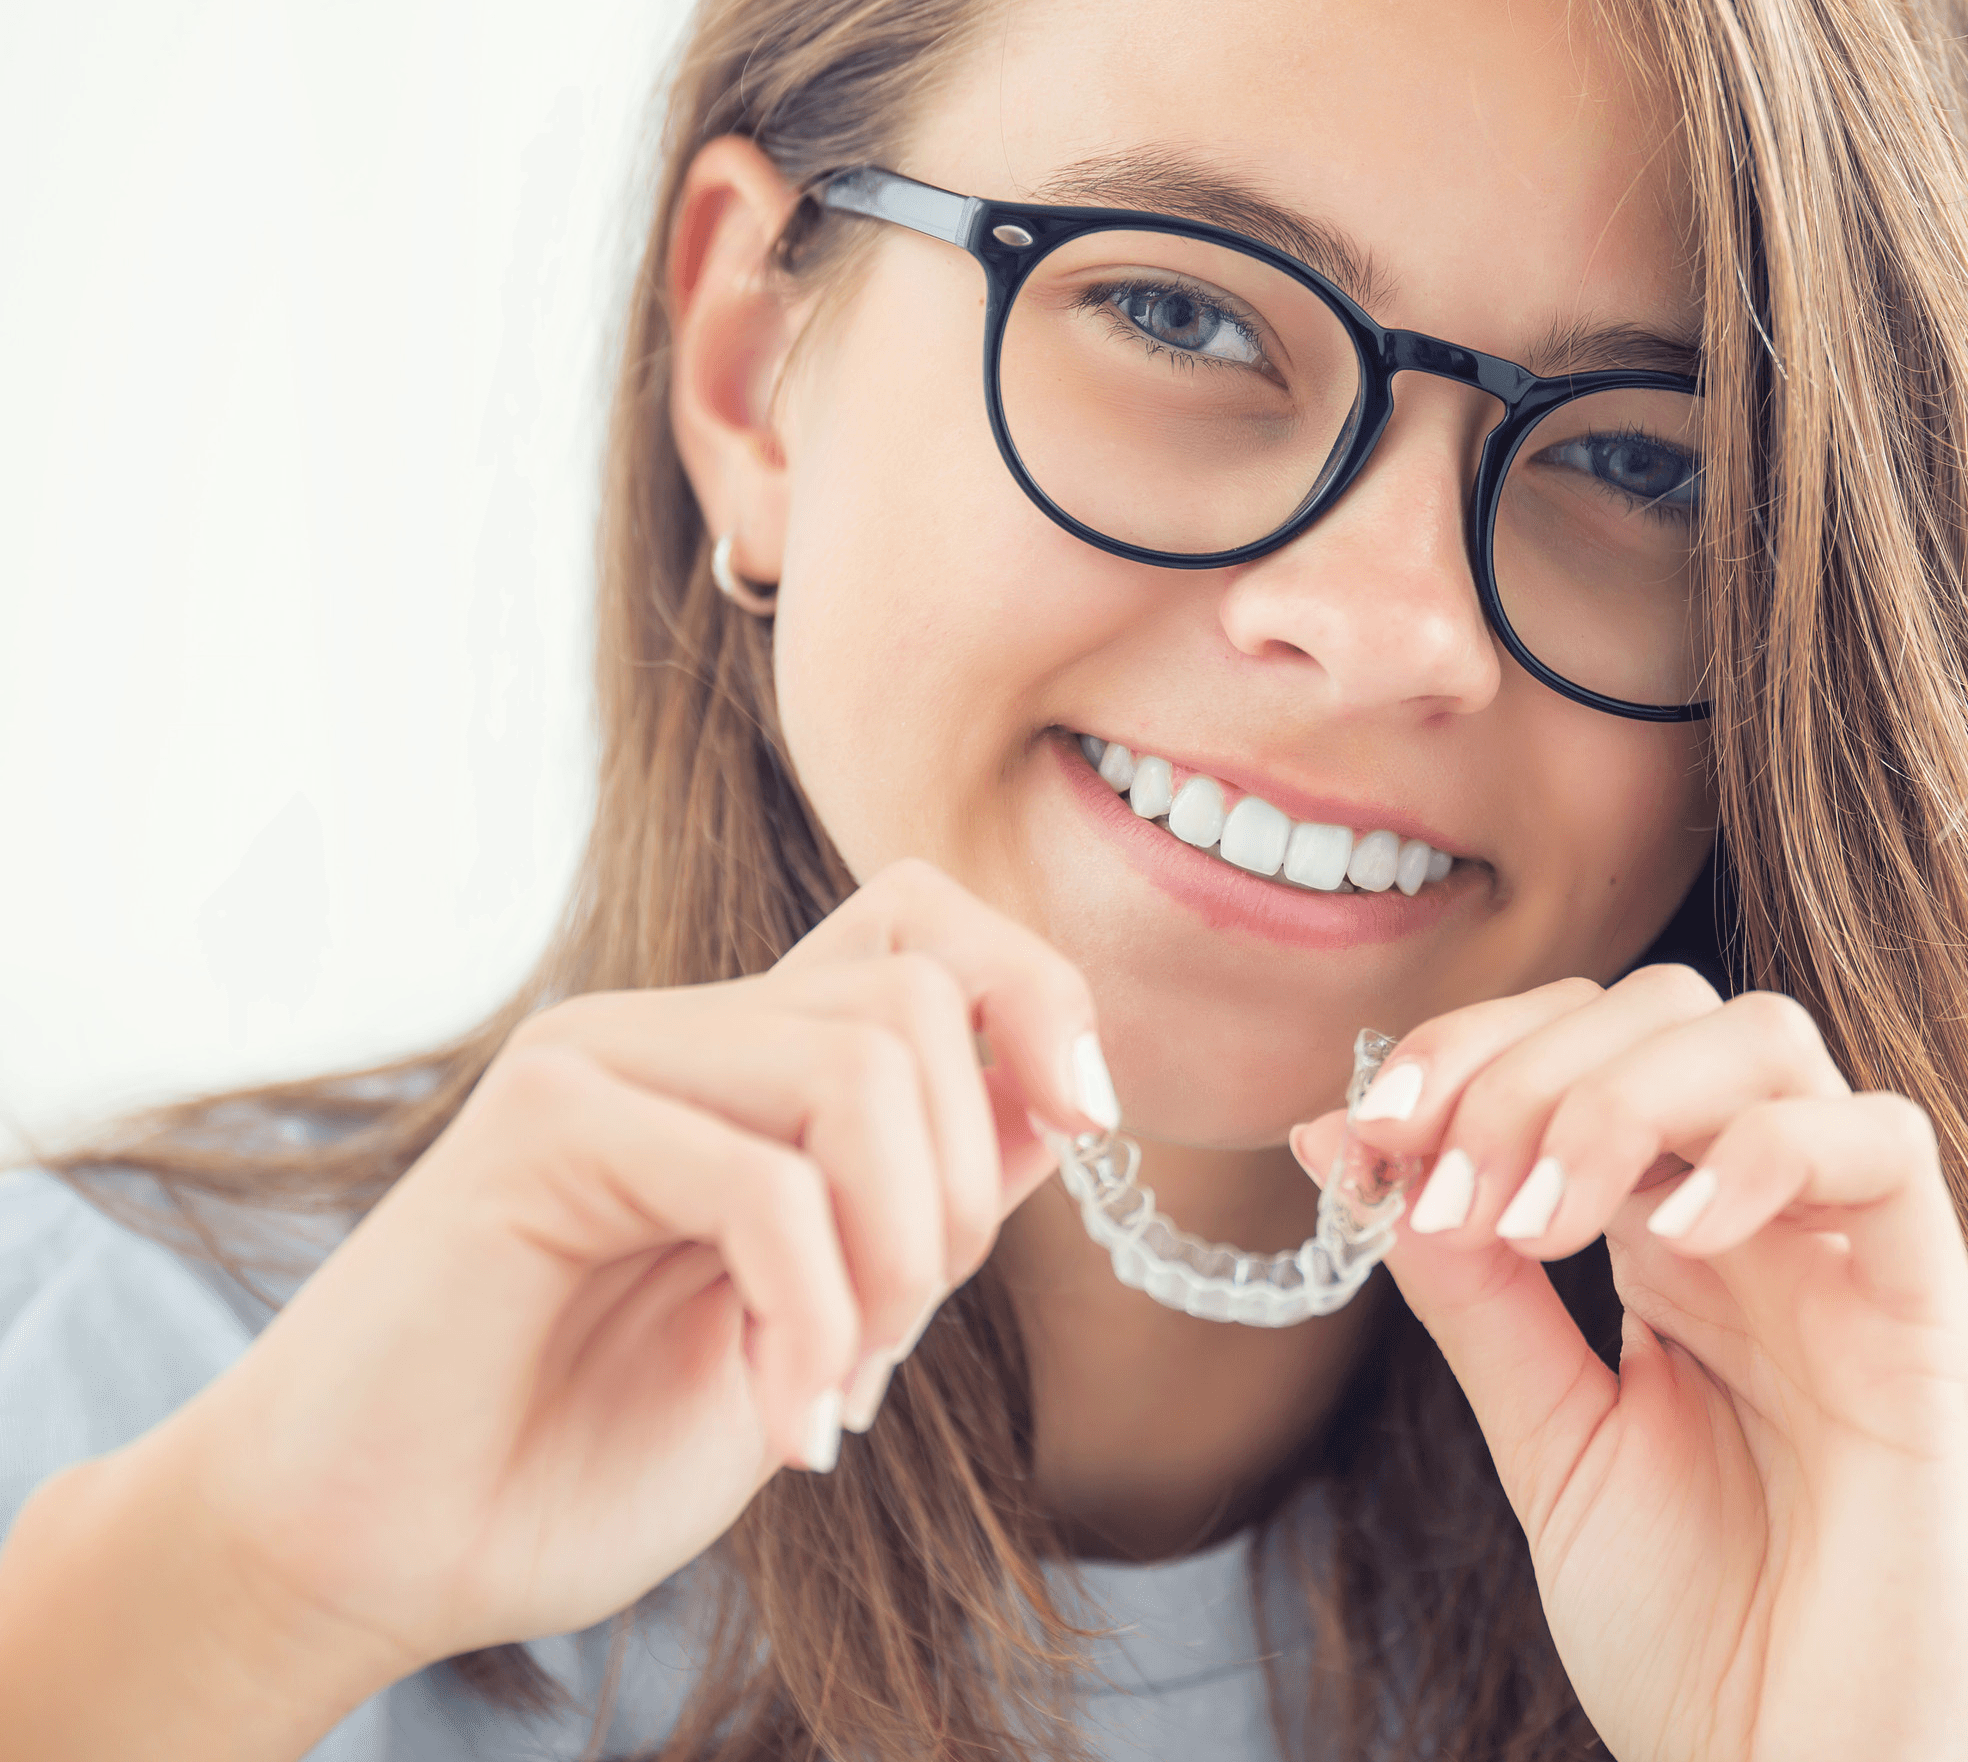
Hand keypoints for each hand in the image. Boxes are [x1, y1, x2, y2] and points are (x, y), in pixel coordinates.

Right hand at [141, 859, 1106, 1693]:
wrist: (371, 1553)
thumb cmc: (581, 1451)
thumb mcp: (820, 1326)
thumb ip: (924, 1207)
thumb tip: (1065, 1097)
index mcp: (743, 1064)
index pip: (922, 921)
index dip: (1036, 988)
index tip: (1090, 1114)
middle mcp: (675, 1031)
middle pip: (920, 992)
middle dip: (965, 1186)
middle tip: (890, 1341)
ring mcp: (601, 1060)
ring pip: (862, 1063)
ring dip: (899, 1252)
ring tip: (834, 1385)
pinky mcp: (538, 1126)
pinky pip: (763, 1181)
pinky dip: (814, 1320)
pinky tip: (786, 1424)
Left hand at [1291, 969, 1967, 1761]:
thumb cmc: (1696, 1633)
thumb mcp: (1544, 1436)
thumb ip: (1467, 1287)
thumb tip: (1342, 1137)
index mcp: (1674, 1233)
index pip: (1584, 1040)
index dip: (1472, 1051)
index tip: (1368, 1133)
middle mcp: (1766, 1219)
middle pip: (1668, 1010)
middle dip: (1528, 1065)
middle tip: (1448, 1181)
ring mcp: (1856, 1258)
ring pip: (1769, 1043)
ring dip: (1620, 1098)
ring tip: (1534, 1222)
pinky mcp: (1937, 1319)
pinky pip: (1885, 1151)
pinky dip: (1764, 1153)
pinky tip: (1665, 1240)